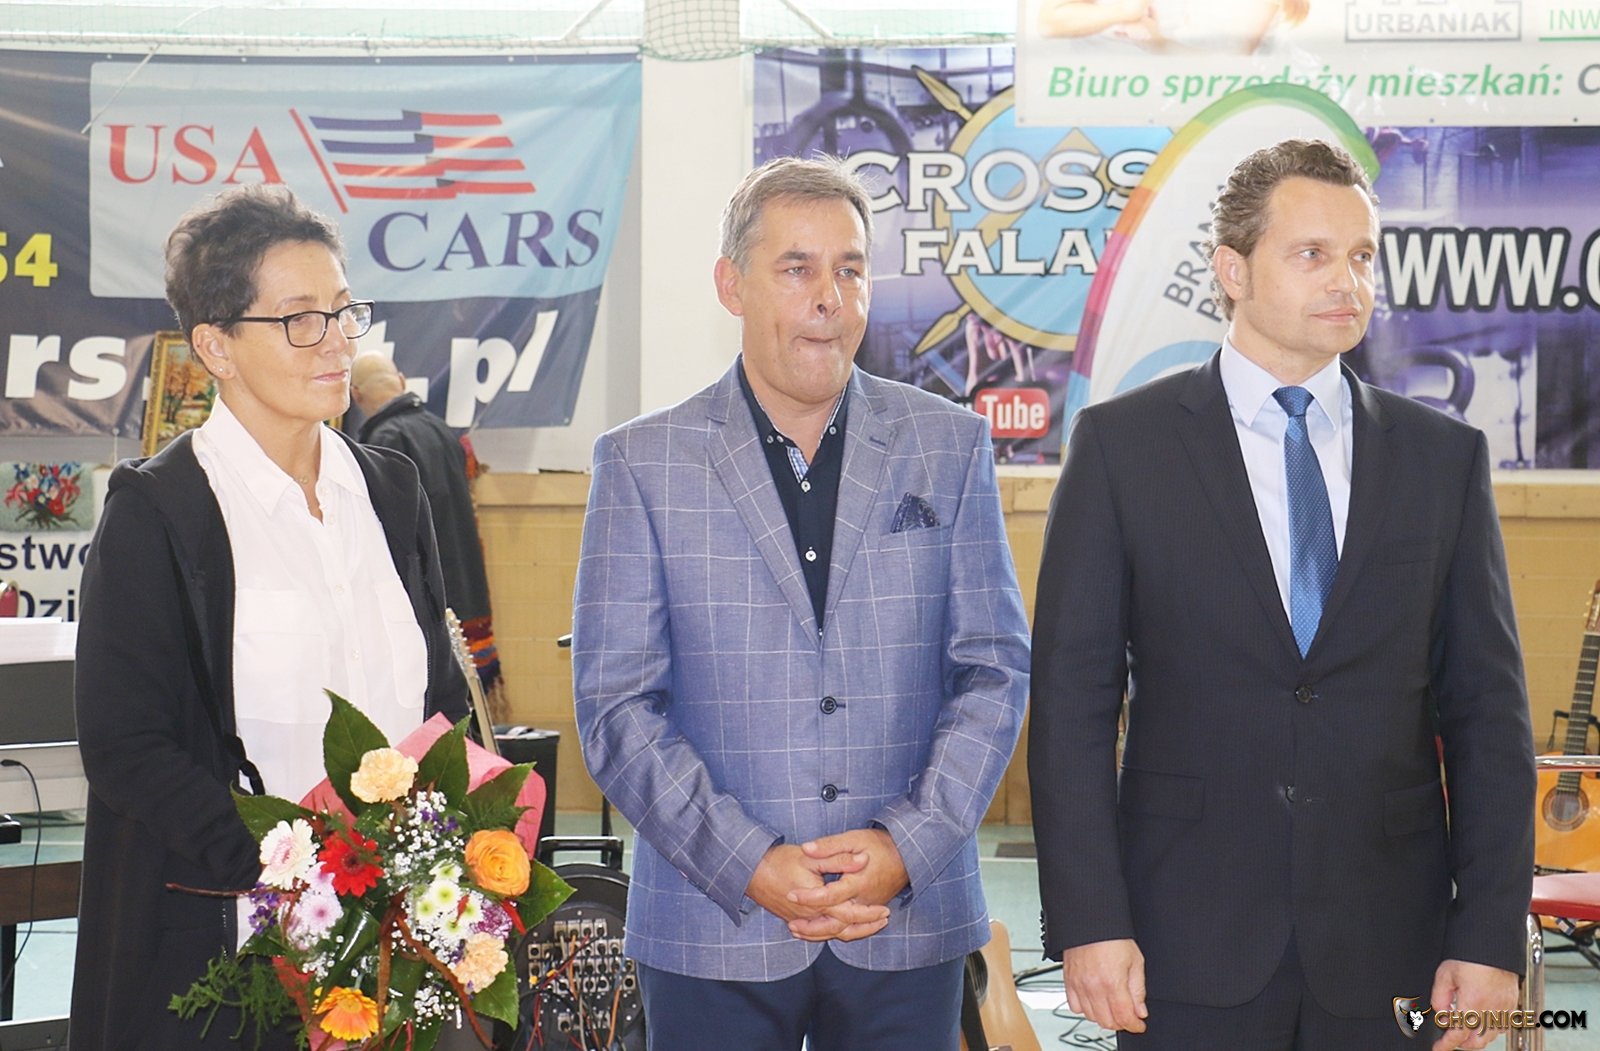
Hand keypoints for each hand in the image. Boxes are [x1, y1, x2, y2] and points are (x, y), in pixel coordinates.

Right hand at [745, 843, 879, 928]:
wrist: (750, 871)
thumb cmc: (779, 861)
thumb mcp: (812, 856)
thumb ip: (839, 859)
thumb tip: (863, 861)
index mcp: (818, 901)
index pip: (850, 913)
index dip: (869, 913)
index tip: (885, 910)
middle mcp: (810, 916)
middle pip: (842, 929)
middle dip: (865, 926)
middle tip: (883, 919)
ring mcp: (800, 920)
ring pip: (829, 934)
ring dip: (851, 931)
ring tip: (867, 927)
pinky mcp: (793, 919)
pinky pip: (816, 932)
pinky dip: (830, 933)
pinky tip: (838, 929)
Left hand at [785, 828, 907, 941]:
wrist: (907, 855)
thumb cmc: (880, 845)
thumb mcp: (854, 839)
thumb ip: (830, 845)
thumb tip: (806, 848)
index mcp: (859, 882)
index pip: (830, 895)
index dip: (809, 896)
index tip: (790, 895)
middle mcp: (864, 900)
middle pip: (836, 922)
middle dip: (812, 926)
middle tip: (791, 925)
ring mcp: (867, 908)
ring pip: (843, 930)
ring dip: (820, 933)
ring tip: (797, 931)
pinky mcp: (868, 910)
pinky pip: (850, 928)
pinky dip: (833, 932)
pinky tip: (816, 930)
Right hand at [1062, 938, 1147, 1032]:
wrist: (1091, 920)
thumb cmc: (1113, 937)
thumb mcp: (1135, 961)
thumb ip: (1138, 990)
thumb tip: (1140, 1011)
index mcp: (1113, 982)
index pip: (1124, 1017)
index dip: (1134, 1025)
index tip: (1139, 1024)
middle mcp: (1093, 986)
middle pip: (1107, 1022)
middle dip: (1121, 1023)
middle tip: (1127, 1016)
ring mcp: (1079, 985)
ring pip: (1091, 1017)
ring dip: (1103, 1017)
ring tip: (1111, 1008)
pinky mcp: (1068, 981)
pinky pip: (1074, 1006)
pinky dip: (1085, 1009)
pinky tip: (1094, 1001)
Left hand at [1430, 960, 1518, 1049]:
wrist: (1494, 945)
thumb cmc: (1471, 956)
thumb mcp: (1445, 974)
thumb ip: (1440, 997)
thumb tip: (1441, 1013)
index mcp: (1472, 1003)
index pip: (1458, 1035)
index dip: (1446, 1045)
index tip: (1439, 1048)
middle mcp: (1490, 1010)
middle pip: (1476, 1042)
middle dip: (1461, 1044)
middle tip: (1450, 1038)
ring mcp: (1504, 1008)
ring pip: (1491, 1037)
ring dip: (1476, 1037)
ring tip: (1465, 1028)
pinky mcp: (1512, 1004)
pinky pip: (1503, 1026)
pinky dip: (1491, 1029)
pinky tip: (1482, 1020)